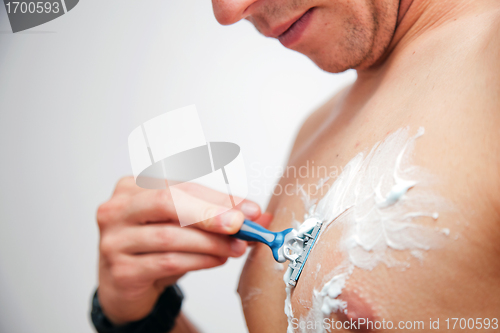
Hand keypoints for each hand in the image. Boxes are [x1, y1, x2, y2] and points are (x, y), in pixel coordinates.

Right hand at [96, 176, 271, 323]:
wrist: (124, 286)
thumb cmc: (153, 248)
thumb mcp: (183, 226)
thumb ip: (216, 216)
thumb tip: (257, 215)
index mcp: (132, 187)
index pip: (180, 186)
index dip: (217, 197)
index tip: (249, 210)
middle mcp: (117, 209)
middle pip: (167, 202)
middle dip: (210, 213)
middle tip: (240, 225)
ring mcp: (114, 240)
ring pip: (170, 236)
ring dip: (210, 243)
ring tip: (234, 248)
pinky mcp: (120, 270)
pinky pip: (167, 262)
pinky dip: (199, 261)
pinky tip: (216, 261)